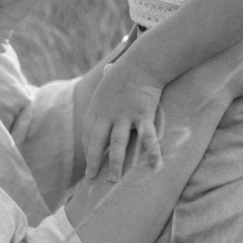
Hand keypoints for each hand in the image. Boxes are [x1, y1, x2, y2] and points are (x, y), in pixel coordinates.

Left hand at [82, 60, 163, 179]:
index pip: (87, 133)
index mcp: (96, 108)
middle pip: (97, 142)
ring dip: (114, 163)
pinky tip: (155, 167)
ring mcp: (124, 116)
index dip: (88, 149)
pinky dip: (152, 153)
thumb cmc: (125, 72)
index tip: (89, 162)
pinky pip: (147, 138)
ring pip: (116, 144)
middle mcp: (107, 114)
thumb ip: (106, 89)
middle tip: (91, 178)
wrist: (141, 63)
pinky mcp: (142, 116)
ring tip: (113, 180)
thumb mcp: (108, 82)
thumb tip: (106, 75)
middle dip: (93, 161)